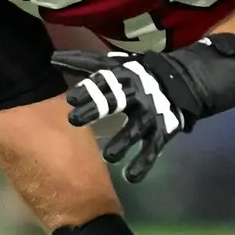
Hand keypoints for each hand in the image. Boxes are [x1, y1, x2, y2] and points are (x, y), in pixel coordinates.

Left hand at [54, 37, 234, 183]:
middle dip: (96, 109)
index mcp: (123, 77)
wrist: (182, 81)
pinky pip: (152, 150)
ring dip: (121, 142)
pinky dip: (143, 164)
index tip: (70, 98)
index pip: (103, 81)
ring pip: (134, 130)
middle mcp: (136, 94)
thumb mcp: (113, 65)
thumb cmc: (137, 74)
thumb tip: (51, 58)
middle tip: (74, 120)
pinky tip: (131, 177)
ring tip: (108, 156)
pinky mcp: (162, 132)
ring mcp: (150, 115)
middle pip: (114, 101)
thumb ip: (84, 63)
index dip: (88, 89)